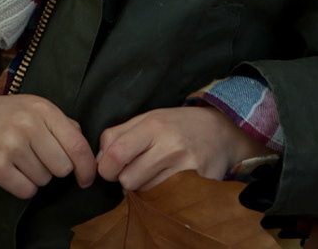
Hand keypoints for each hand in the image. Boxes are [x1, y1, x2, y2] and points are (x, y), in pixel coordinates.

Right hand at [0, 83, 94, 198]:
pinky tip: (9, 172)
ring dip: (34, 177)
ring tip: (16, 160)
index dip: (87, 168)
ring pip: (44, 181)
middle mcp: (30, 125)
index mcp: (43, 109)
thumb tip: (84, 144)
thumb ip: (59, 122)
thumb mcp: (30, 106)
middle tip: (35, 159)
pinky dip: (21, 186)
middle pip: (63, 168)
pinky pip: (26, 191)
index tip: (86, 179)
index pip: (79, 146)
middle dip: (53, 170)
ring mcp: (12, 146)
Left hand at [96, 106, 272, 191]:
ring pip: (145, 193)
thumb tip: (96, 161)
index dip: (106, 168)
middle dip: (125, 180)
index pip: (116, 155)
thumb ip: (117, 135)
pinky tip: (168, 182)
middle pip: (128, 180)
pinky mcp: (199, 183)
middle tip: (135, 170)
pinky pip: (165, 199)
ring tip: (156, 173)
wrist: (220, 131)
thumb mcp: (147, 118)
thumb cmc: (176, 125)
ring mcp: (186, 166)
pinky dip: (161, 195)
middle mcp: (170, 145)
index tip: (110, 168)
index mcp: (153, 125)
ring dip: (144, 188)